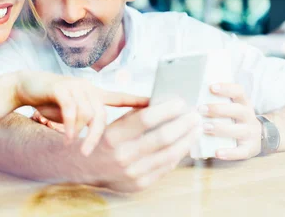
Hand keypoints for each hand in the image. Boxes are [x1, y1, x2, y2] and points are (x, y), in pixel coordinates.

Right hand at [15, 71, 148, 155]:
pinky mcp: (60, 87)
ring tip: (76, 147)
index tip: (158, 107)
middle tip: (95, 154)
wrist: (27, 86)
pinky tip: (66, 139)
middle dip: (98, 135)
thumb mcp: (74, 112)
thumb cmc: (53, 102)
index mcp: (96, 93)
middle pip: (103, 113)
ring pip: (87, 113)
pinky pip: (70, 109)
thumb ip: (89, 120)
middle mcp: (89, 88)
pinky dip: (69, 126)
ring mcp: (75, 86)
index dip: (140, 103)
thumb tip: (104, 139)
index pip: (123, 97)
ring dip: (81, 133)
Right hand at [83, 98, 199, 191]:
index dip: (166, 109)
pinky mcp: (140, 184)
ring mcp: (132, 172)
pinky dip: (178, 154)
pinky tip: (185, 144)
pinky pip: (166, 168)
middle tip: (195, 115)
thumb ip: (136, 113)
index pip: (146, 119)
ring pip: (169, 154)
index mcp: (114, 135)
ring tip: (196, 129)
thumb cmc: (105, 140)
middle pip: (162, 137)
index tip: (181, 102)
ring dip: (187, 140)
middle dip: (183, 124)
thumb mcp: (114, 123)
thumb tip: (165, 102)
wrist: (88, 168)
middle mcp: (122, 155)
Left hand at [199, 83, 261, 159]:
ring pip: (239, 130)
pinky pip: (241, 152)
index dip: (226, 88)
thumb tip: (190, 98)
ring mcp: (251, 133)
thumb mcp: (232, 106)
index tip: (211, 87)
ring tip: (204, 128)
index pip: (239, 91)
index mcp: (244, 103)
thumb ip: (217, 101)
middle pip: (237, 110)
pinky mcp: (250, 149)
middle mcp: (249, 116)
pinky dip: (229, 153)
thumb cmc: (235, 118)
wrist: (258, 136)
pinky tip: (217, 153)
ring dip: (221, 129)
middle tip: (200, 109)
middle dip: (218, 109)